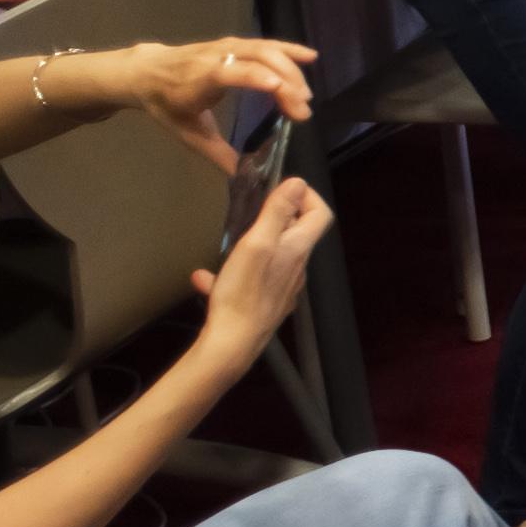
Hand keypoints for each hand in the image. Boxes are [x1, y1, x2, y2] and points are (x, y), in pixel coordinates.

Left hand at [109, 35, 317, 172]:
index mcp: (202, 78)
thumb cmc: (166, 104)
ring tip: (306, 95)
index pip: (235, 72)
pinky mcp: (235, 43)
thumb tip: (244, 178)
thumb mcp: (188, 134)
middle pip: (259, 59)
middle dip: (286, 81)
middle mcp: (217, 57)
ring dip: (290, 70)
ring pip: (265, 49)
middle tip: (303, 111)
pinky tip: (310, 57)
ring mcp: (227, 46)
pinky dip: (289, 50)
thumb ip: (217, 154)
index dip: (262, 80)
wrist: (146, 72)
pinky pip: (265, 43)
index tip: (288, 98)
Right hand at [188, 174, 329, 351]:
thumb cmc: (243, 293)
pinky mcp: (266, 302)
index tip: (282, 189)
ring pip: (272, 256)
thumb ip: (277, 213)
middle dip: (277, 217)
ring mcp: (283, 287)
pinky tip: (205, 278)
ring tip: (231, 242)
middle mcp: (296, 268)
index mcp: (297, 250)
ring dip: (253, 244)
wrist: (233, 344)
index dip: (307, 196)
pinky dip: (232, 274)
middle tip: (252, 211)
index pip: (320, 214)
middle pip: (297, 233)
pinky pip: (252, 280)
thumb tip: (297, 182)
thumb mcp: (256, 243)